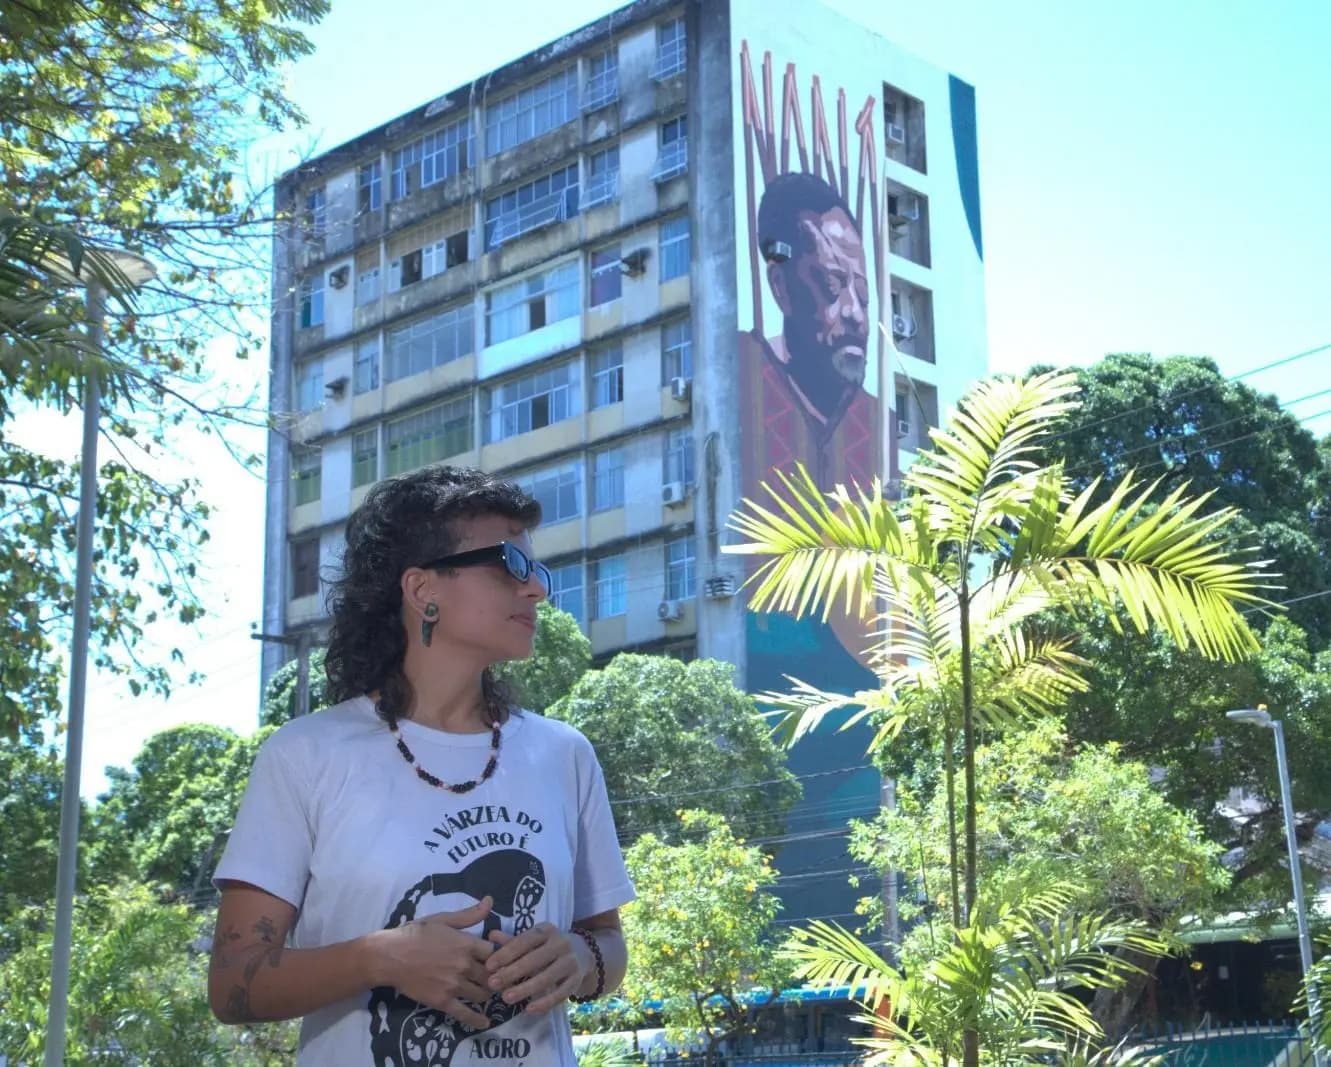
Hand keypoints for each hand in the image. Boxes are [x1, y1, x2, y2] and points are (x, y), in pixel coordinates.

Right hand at [370, 896, 496, 1028]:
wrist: (389, 956)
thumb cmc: (415, 934)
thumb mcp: (443, 919)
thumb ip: (469, 915)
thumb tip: (490, 901)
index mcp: (466, 944)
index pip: (494, 952)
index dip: (498, 956)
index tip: (496, 959)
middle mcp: (464, 965)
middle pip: (492, 975)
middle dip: (495, 977)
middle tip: (495, 979)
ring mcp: (454, 985)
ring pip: (482, 994)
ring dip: (486, 994)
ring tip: (486, 993)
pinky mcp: (443, 1001)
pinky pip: (465, 1014)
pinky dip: (477, 1020)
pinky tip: (485, 1023)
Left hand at [484, 923, 590, 1015]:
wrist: (582, 952)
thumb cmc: (548, 946)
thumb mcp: (533, 940)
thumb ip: (512, 941)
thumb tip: (491, 935)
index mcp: (547, 930)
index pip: (524, 940)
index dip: (506, 953)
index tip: (489, 966)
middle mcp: (561, 943)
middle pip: (534, 959)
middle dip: (512, 972)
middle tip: (492, 984)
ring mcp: (571, 961)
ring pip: (547, 978)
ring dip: (525, 989)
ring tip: (506, 998)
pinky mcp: (576, 980)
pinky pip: (560, 994)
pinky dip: (545, 1003)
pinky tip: (529, 1010)